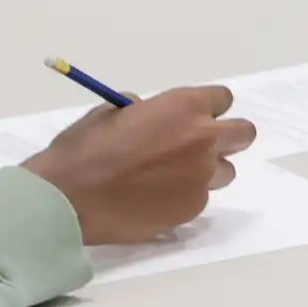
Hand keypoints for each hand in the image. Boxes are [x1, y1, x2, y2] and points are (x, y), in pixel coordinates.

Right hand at [21, 86, 256, 244]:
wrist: (65, 200)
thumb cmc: (81, 151)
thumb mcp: (110, 113)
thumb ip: (144, 111)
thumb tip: (152, 114)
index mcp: (184, 107)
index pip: (222, 99)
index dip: (207, 108)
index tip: (191, 118)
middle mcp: (203, 139)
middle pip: (242, 134)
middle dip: (226, 138)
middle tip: (196, 147)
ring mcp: (201, 176)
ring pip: (225, 170)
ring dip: (206, 170)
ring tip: (170, 178)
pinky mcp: (193, 208)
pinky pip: (199, 197)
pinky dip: (183, 196)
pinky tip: (153, 199)